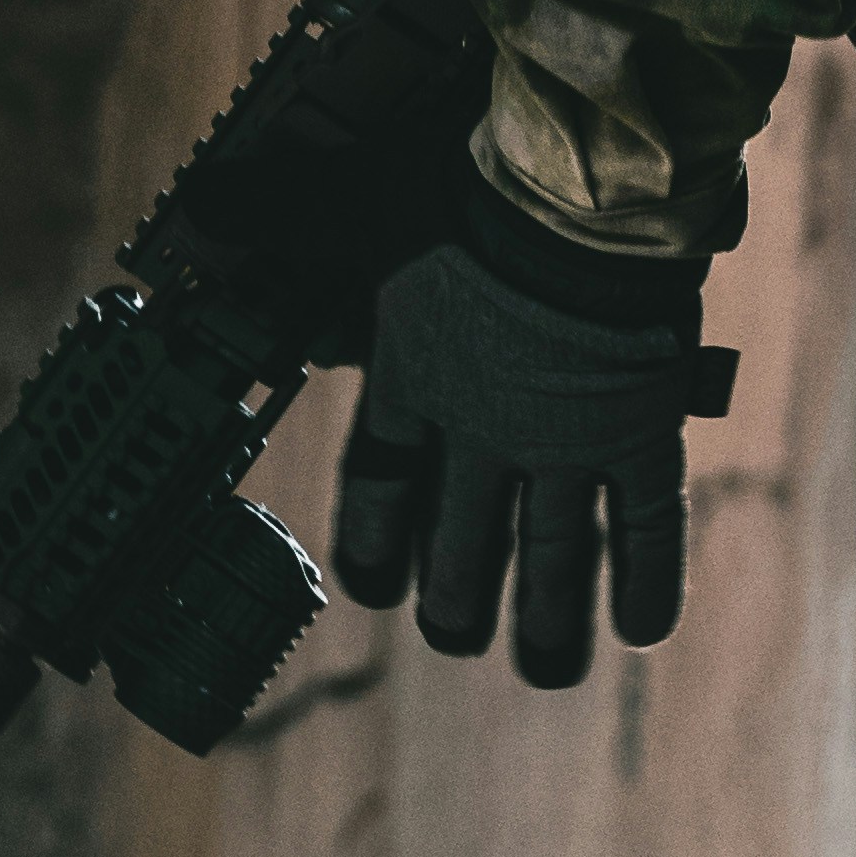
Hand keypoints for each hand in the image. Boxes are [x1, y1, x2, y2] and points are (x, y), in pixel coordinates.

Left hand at [330, 204, 736, 687]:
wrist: (575, 196)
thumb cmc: (464, 187)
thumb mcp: (359, 201)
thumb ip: (286, 215)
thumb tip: (210, 210)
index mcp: (412, 386)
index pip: (381, 491)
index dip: (378, 548)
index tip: (379, 586)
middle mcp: (482, 434)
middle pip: (463, 549)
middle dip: (458, 605)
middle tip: (458, 632)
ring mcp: (565, 443)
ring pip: (553, 560)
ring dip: (548, 624)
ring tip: (548, 669)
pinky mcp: (640, 433)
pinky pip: (645, 526)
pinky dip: (645, 581)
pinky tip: (642, 633)